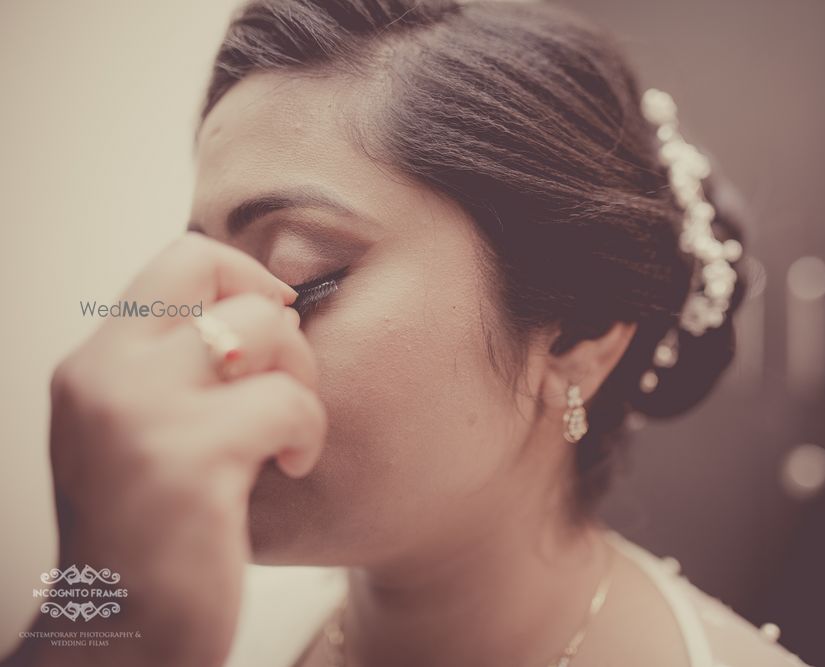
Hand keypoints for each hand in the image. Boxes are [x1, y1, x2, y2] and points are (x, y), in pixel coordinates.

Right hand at [12, 233, 325, 666]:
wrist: (115, 641)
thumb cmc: (145, 542)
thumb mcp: (133, 439)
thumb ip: (172, 374)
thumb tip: (261, 309)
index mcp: (93, 368)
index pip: (176, 259)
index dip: (242, 273)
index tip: (276, 316)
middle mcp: (106, 377)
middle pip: (214, 271)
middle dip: (275, 319)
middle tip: (285, 378)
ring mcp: (140, 416)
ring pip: (262, 329)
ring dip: (301, 379)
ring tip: (288, 434)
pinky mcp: (188, 462)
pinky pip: (288, 403)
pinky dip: (308, 432)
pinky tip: (290, 467)